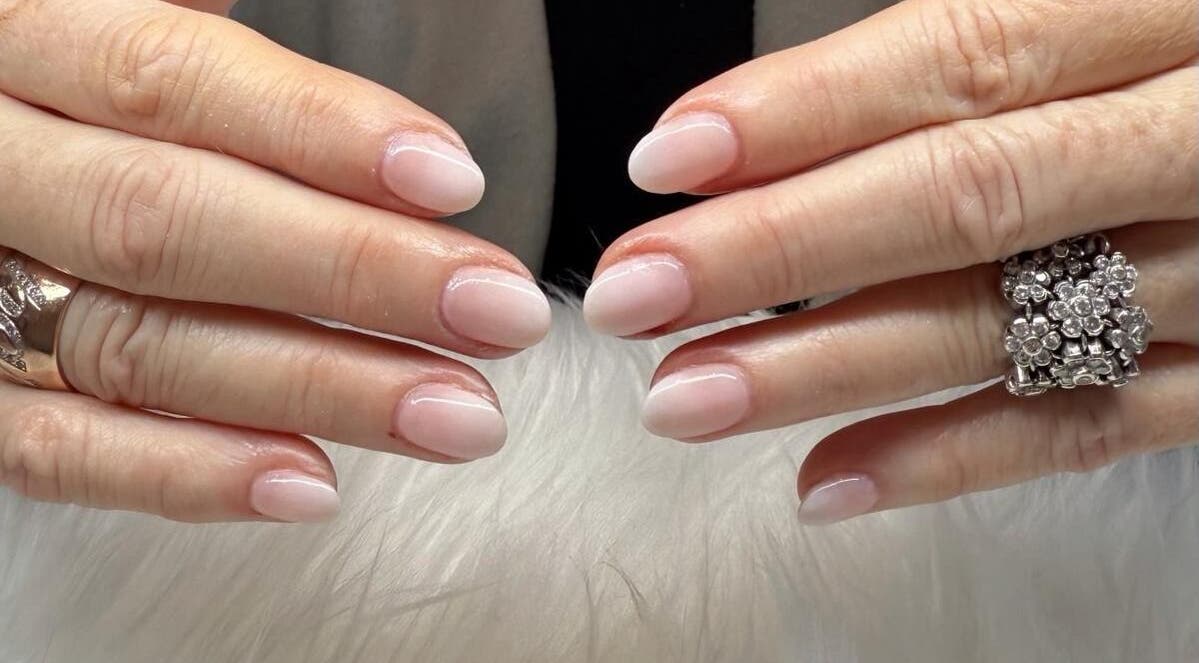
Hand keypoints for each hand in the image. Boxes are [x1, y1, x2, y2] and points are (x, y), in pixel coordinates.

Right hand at [0, 0, 550, 521]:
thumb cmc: (78, 92)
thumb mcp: (119, 16)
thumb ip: (209, 39)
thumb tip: (380, 101)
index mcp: (23, 41)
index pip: (166, 80)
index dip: (315, 132)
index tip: (452, 180)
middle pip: (164, 224)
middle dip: (353, 272)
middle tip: (498, 313)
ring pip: (135, 347)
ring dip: (316, 388)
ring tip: (456, 414)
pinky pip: (58, 453)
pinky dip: (185, 474)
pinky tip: (314, 484)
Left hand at [585, 0, 1197, 523]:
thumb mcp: (1132, 1)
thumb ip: (997, 43)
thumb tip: (787, 122)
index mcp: (1173, 9)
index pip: (971, 56)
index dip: (807, 111)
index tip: (667, 158)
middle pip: (970, 195)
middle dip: (784, 251)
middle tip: (637, 293)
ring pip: (1014, 324)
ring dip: (831, 369)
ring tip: (689, 397)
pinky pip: (1093, 427)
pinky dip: (953, 458)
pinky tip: (828, 480)